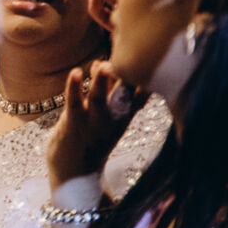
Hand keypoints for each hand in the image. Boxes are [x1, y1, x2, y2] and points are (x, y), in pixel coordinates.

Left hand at [47, 60, 146, 188]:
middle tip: (134, 56)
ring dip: (101, 83)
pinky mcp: (73, 124)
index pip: (141, 92)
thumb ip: (105, 90)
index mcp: (125, 114)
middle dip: (128, 77)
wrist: (75, 174)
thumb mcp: (106, 115)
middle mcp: (113, 118)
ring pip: (99, 99)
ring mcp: (93, 122)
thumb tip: (104, 62)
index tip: (154, 54)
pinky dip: (74, 88)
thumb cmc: (90, 137)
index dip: (147, 74)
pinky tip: (76, 73)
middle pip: (124, 94)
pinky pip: (74, 103)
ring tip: (103, 65)